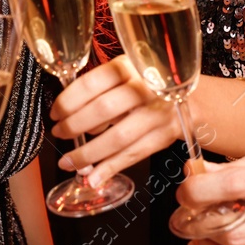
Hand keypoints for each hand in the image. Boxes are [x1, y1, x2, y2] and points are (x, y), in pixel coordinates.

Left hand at [49, 55, 179, 184]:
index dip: (68, 101)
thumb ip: (99, 89)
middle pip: (103, 110)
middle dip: (74, 126)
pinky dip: (110, 169)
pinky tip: (93, 178)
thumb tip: (63, 113)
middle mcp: (144, 87)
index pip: (91, 83)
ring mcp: (157, 112)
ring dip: (88, 154)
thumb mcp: (125, 74)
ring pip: (117, 137)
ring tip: (68, 162)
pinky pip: (132, 155)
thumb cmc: (146, 86)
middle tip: (59, 134)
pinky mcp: (163, 135)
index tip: (54, 113)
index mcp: (128, 67)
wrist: (190, 98)